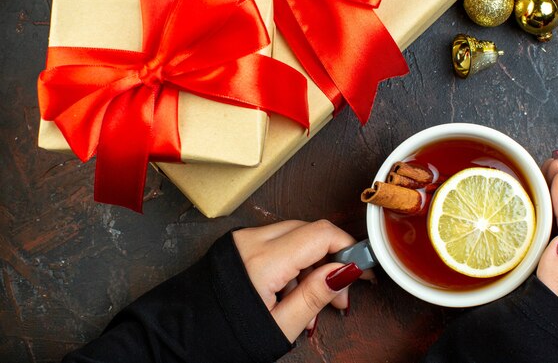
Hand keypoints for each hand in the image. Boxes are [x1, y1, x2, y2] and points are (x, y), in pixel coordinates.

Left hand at [232, 220, 372, 341]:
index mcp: (263, 261)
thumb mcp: (278, 326)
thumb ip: (315, 295)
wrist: (180, 337)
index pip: (321, 235)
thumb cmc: (224, 337)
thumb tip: (347, 270)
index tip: (364, 269)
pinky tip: (294, 293)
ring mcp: (244, 240)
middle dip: (333, 260)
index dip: (349, 248)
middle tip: (342, 296)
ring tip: (316, 301)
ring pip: (296, 236)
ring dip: (313, 263)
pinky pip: (277, 243)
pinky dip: (293, 263)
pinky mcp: (239, 244)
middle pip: (311, 233)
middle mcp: (252, 241)